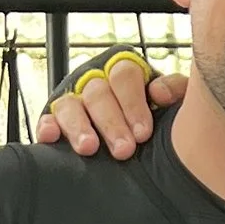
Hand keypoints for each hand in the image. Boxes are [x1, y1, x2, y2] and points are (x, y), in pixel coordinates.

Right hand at [38, 49, 186, 159]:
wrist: (144, 146)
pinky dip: (48, 127)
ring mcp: (75, 101)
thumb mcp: (174, 103)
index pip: (124, 74)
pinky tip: (51, 138)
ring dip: (79, 127)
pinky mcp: (56, 121)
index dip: (132, 103)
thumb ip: (176, 90)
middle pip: (97, 93)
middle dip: (111, 123)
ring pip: (71, 105)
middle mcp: (97, 82)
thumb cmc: (158, 118)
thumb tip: (158, 92)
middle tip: (124, 150)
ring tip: (89, 148)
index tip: (143, 133)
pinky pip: (48, 119)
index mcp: (125, 73)